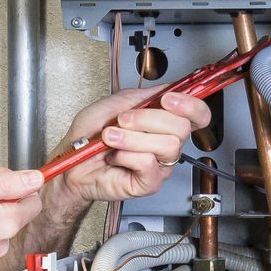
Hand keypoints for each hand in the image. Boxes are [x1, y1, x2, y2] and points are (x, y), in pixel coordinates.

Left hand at [48, 87, 212, 206]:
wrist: (72, 161)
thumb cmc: (90, 134)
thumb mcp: (115, 103)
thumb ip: (144, 95)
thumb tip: (170, 87)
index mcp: (164, 122)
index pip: (198, 114)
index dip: (190, 105)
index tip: (168, 99)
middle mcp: (167, 143)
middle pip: (182, 127)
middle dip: (148, 119)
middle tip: (123, 120)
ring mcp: (160, 164)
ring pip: (167, 145)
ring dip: (132, 137)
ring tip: (111, 138)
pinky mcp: (149, 183)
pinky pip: (148, 163)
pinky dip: (126, 155)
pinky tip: (114, 157)